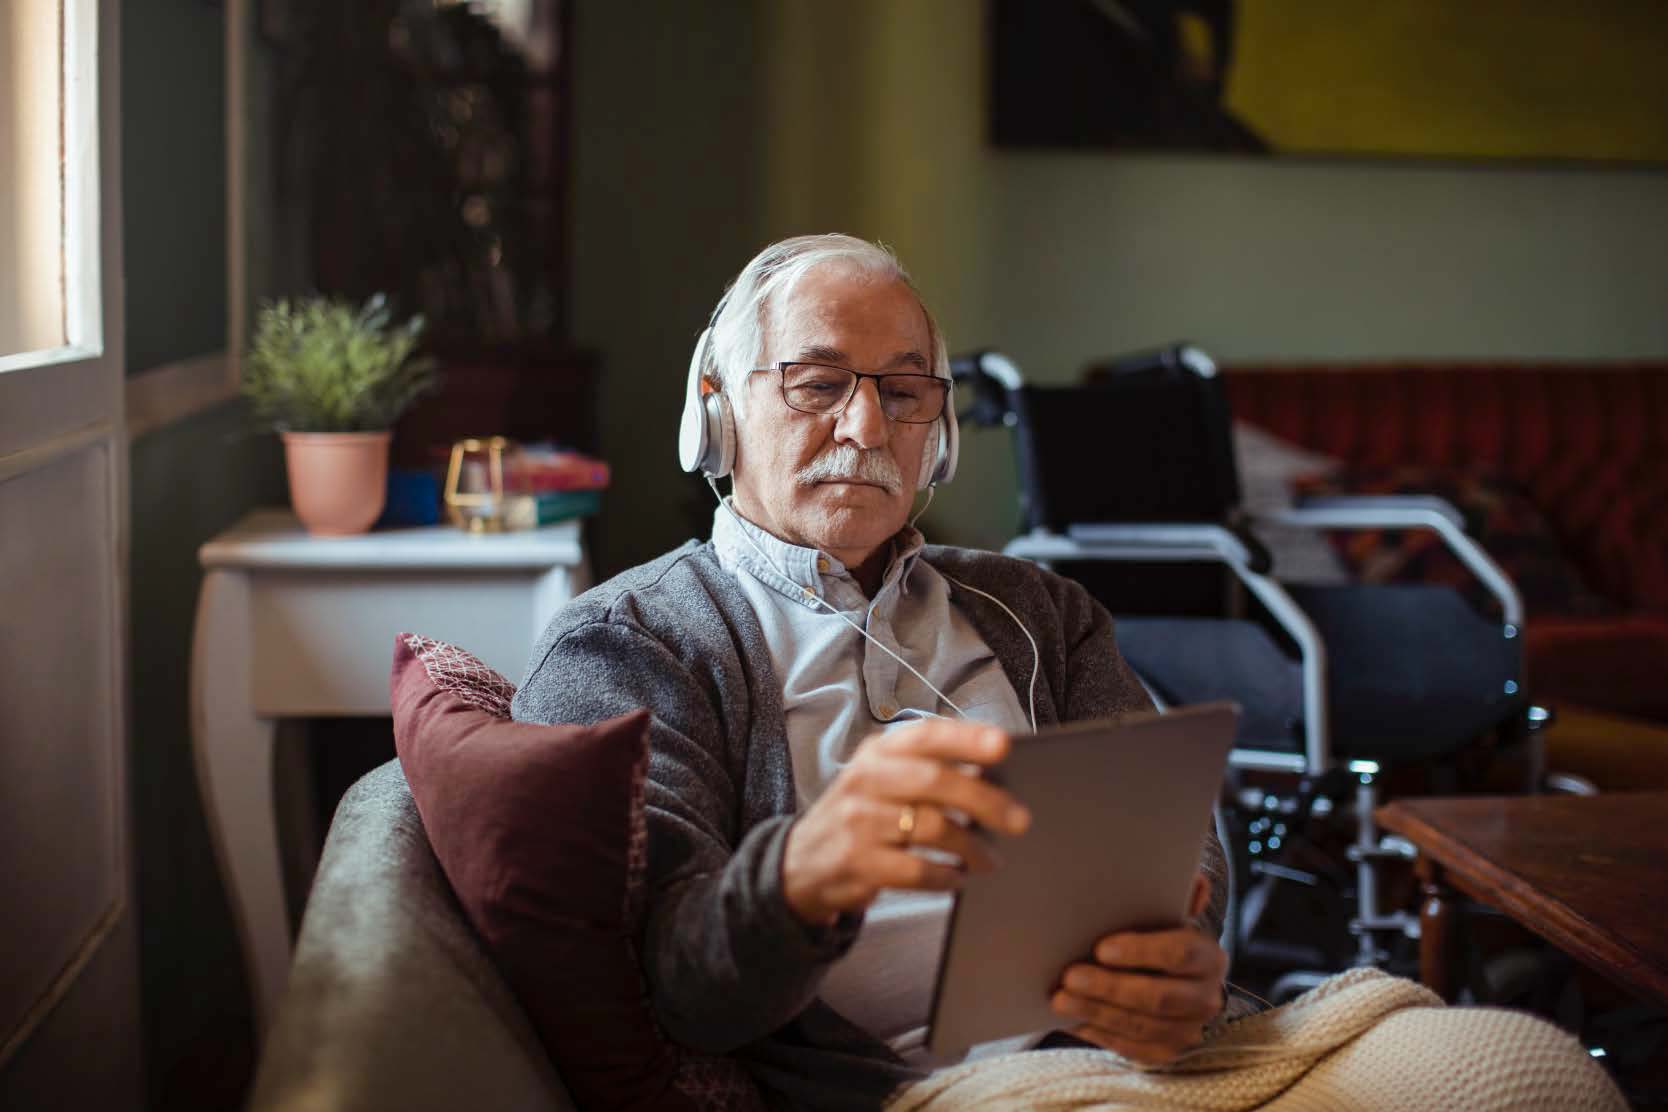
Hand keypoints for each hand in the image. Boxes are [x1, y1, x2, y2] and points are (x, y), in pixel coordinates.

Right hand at [782, 720, 1030, 925]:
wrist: (801, 862)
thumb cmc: (861, 815)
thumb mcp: (882, 780)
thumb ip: (926, 770)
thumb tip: (993, 776)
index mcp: (877, 753)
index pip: (925, 736)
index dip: (966, 738)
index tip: (1004, 745)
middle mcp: (865, 781)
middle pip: (934, 782)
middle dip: (984, 800)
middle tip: (1020, 820)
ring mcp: (859, 822)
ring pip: (932, 828)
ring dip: (972, 846)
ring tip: (991, 858)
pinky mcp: (859, 863)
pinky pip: (917, 870)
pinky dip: (947, 876)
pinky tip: (959, 877)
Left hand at [1050, 873, 1227, 1064]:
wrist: (1168, 977)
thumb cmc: (1156, 936)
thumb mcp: (1166, 913)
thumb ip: (1177, 895)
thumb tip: (1195, 883)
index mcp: (1209, 957)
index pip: (1180, 954)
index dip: (1141, 952)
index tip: (1101, 948)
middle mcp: (1206, 998)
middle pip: (1158, 997)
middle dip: (1109, 987)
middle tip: (1069, 976)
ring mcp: (1188, 1031)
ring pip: (1140, 1026)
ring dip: (1096, 1012)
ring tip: (1059, 999)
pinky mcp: (1165, 1053)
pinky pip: (1130, 1048)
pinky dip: (1098, 1033)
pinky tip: (1072, 1019)